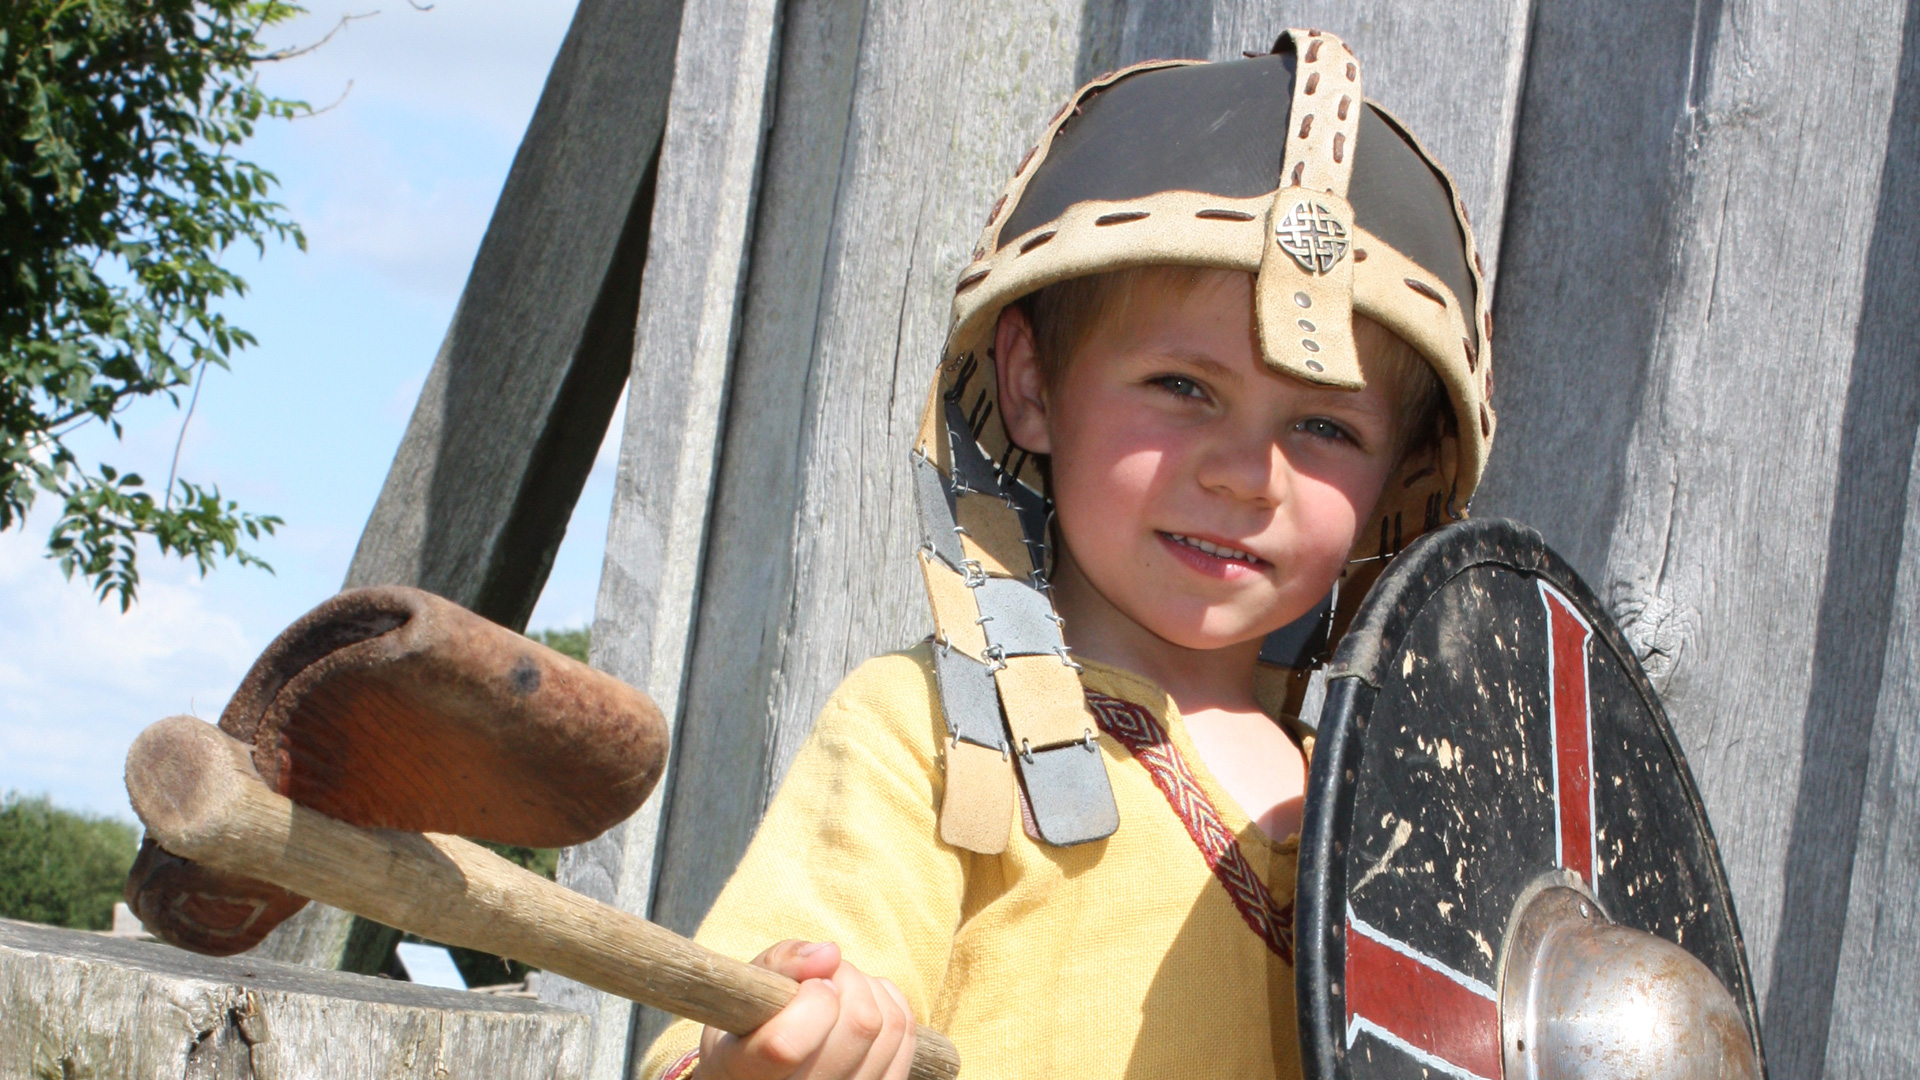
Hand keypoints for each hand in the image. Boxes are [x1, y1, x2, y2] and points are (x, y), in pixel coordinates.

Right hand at [693, 940, 916, 1079]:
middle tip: (823, 977)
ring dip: (869, 989)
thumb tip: (830, 954)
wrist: (764, 1069)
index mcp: (745, 1073)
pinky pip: (906, 1036)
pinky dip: (891, 1004)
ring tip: (838, 990)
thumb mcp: (748, 989)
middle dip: (847, 979)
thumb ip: (781, 963)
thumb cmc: (750, 1024)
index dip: (811, 999)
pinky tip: (862, 1003)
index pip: (787, 1044)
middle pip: (860, 1026)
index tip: (807, 984)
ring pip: (890, 1026)